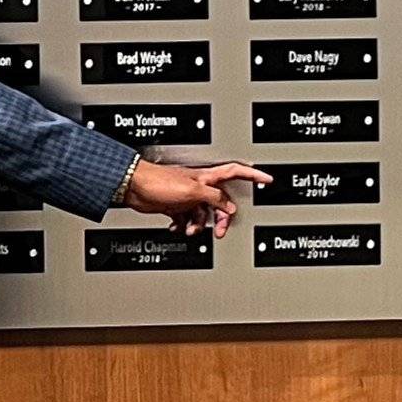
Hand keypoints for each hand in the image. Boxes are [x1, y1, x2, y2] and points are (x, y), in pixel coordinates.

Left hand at [119, 159, 268, 235]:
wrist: (134, 187)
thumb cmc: (159, 182)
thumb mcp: (194, 191)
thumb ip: (214, 199)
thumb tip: (228, 207)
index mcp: (208, 177)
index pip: (237, 172)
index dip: (253, 175)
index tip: (267, 180)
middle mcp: (200, 185)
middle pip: (221, 201)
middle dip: (222, 217)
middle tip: (220, 229)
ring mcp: (188, 195)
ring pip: (203, 213)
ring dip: (199, 225)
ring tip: (191, 229)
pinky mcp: (175, 204)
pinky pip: (187, 218)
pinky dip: (184, 226)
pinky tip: (177, 227)